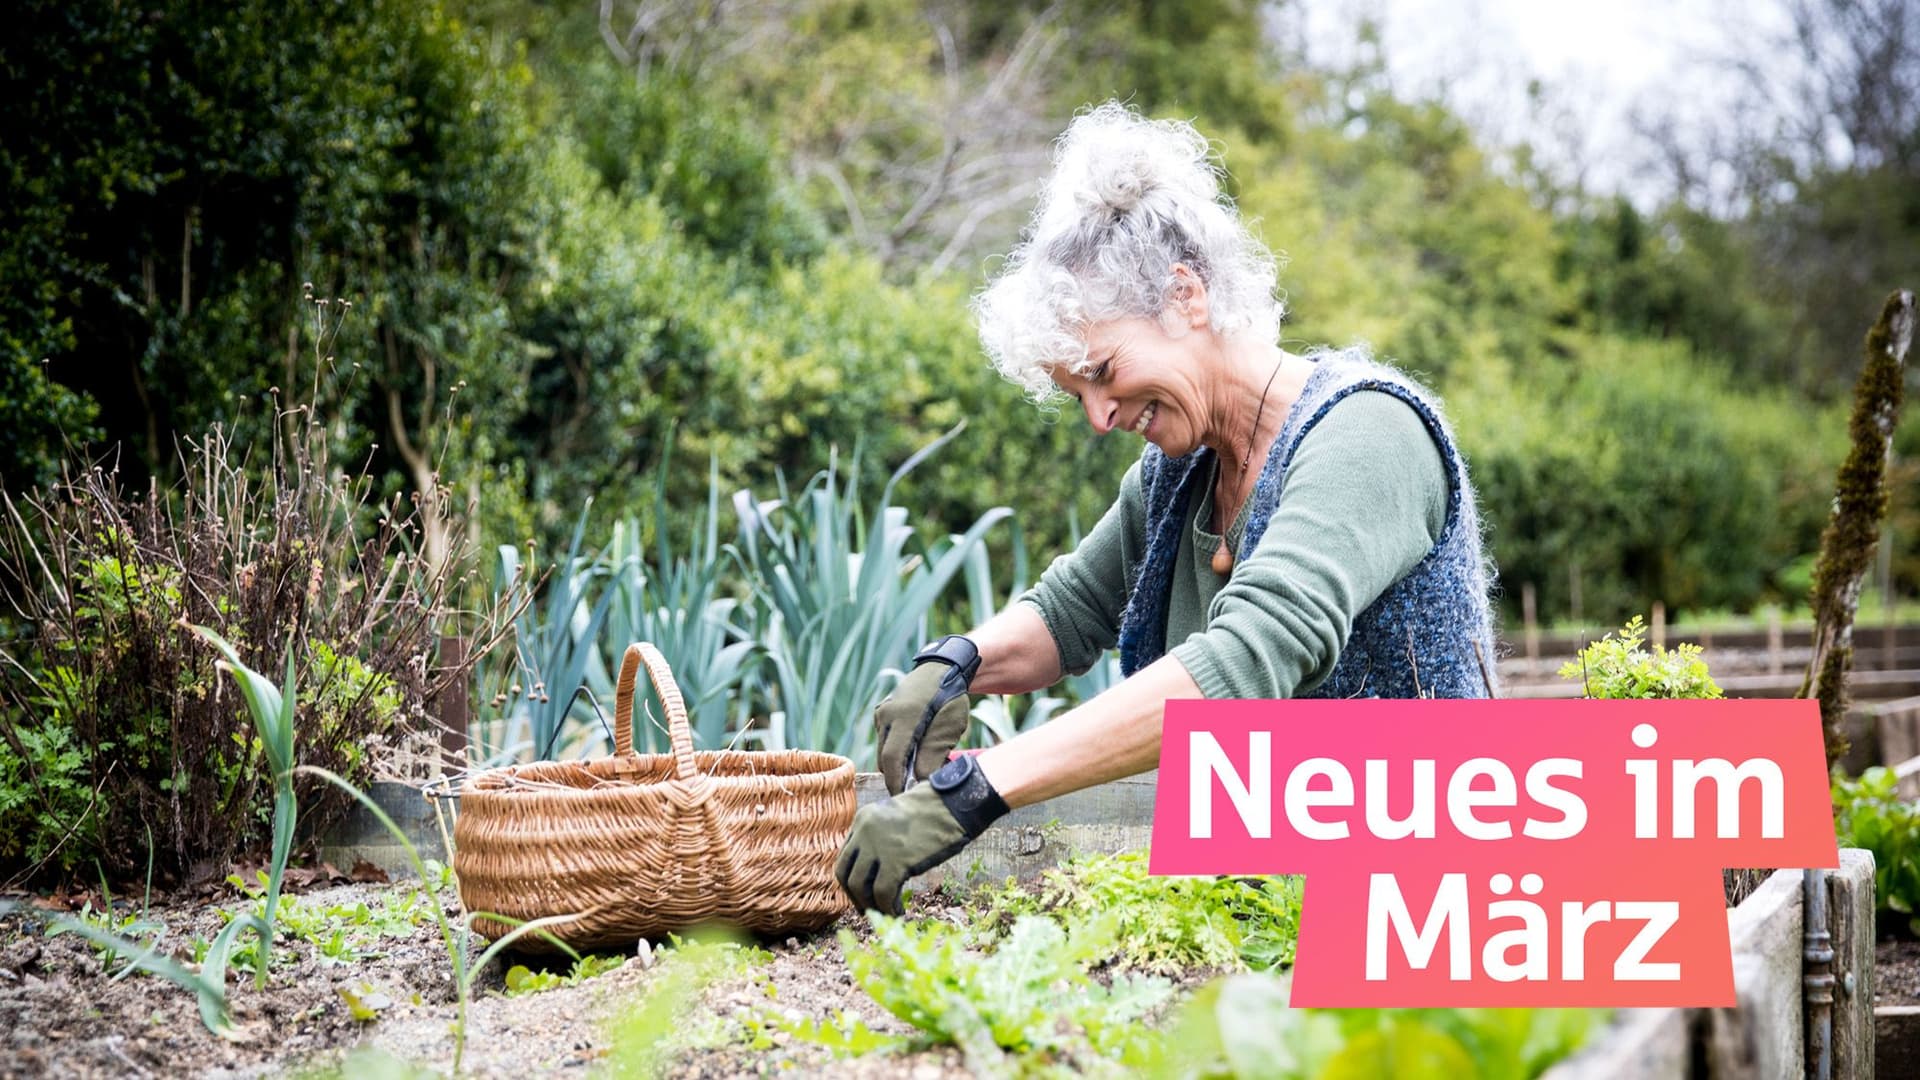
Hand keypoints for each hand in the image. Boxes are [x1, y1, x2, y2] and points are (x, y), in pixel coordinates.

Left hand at [836, 754, 1008, 914]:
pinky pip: (883, 894)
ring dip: (870, 905)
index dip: (851, 879)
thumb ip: (881, 836)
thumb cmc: (934, 809)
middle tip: (867, 909)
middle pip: (845, 872)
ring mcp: (878, 846)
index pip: (845, 856)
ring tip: (886, 912)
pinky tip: (899, 912)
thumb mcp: (896, 816)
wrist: (954, 803)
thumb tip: (878, 867)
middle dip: (854, 896)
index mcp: (863, 819)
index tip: (862, 893)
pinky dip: (888, 908)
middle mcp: (864, 832)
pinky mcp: (897, 862)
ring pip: (859, 886)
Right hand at [874, 635, 979, 795]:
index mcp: (903, 717)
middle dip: (897, 776)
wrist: (942, 669)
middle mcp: (886, 714)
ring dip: (898, 763)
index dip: (896, 782)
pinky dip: (897, 750)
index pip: (891, 759)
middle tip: (913, 790)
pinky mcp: (881, 713)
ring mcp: (881, 712)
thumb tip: (920, 782)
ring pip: (884, 749)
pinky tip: (914, 750)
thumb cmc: (950, 699)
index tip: (903, 799)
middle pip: (884, 757)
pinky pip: (885, 739)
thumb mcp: (949, 728)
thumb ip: (933, 756)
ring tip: (917, 770)